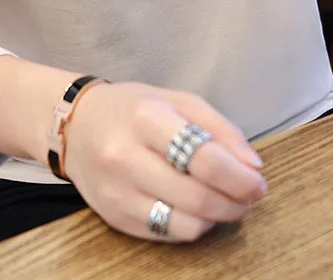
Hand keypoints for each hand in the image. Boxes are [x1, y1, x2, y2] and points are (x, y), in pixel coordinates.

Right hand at [62, 81, 266, 241]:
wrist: (75, 125)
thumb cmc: (131, 108)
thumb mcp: (176, 100)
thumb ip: (218, 128)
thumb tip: (252, 166)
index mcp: (146, 118)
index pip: (203, 157)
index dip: (239, 176)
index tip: (257, 181)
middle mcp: (126, 157)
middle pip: (197, 196)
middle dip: (235, 202)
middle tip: (248, 196)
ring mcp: (117, 192)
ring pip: (185, 224)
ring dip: (217, 218)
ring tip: (224, 201)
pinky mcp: (113, 217)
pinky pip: (166, 233)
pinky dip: (191, 224)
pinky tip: (195, 207)